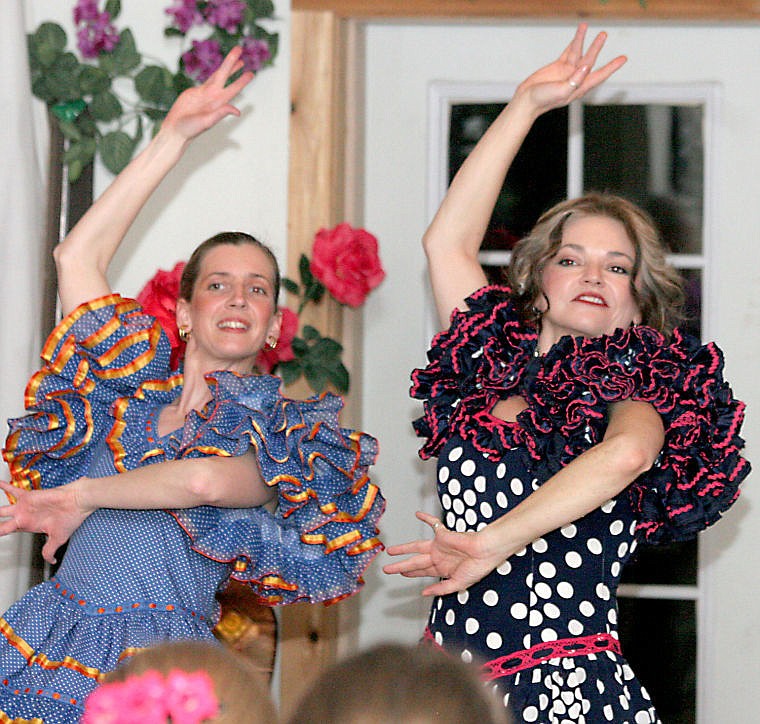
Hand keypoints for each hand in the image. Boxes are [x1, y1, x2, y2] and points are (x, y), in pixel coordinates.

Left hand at [0, 480, 90, 563]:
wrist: (77, 502)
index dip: (2, 535)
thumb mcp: (58, 539)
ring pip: (3, 510)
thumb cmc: (71, 518)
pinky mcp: (27, 497)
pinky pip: (12, 491)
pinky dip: (4, 487)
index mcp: (30, 526)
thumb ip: (49, 551)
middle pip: (3, 525)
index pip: (10, 532)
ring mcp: (25, 507)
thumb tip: (52, 561)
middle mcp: (25, 516)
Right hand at [162, 46, 253, 141]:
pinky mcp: (196, 92)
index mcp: (219, 104)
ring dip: (227, 67)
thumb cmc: (191, 129)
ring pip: (218, 76)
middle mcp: (214, 97)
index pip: (233, 88)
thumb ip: (221, 114)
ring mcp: (206, 94)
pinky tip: (221, 72)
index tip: (251, 73)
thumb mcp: (207, 121)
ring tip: (236, 58)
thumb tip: (237, 111)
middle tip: (241, 50)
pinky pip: (208, 81)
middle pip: (226, 76)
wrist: (176, 129)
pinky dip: (215, 75)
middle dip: (233, 64)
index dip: (241, 80)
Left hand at [383, 511, 508, 595]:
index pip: (422, 572)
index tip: (400, 575)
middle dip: (401, 566)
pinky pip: (433, 524)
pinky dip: (426, 518)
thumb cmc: (477, 568)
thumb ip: (441, 589)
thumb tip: (425, 593)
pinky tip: (417, 514)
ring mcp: (440, 546)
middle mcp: (439, 557)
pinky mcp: (443, 535)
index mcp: (443, 568)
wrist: (486, 552)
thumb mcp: (458, 584)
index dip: (410, 573)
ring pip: (416, 547)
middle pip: (415, 562)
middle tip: (387, 569)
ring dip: (403, 548)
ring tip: (390, 551)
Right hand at [512, 23, 626, 118]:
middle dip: (596, 48)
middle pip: (589, 60)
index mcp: (579, 88)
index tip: (623, 59)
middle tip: (603, 34)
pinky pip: (568, 52)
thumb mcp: (561, 92)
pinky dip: (574, 43)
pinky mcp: (558, 67)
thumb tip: (586, 67)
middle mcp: (575, 79)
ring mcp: (567, 72)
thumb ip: (575, 80)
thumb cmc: (543, 100)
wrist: (526, 101)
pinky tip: (578, 35)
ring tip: (584, 26)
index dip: (611, 67)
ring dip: (582, 40)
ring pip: (578, 53)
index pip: (599, 75)